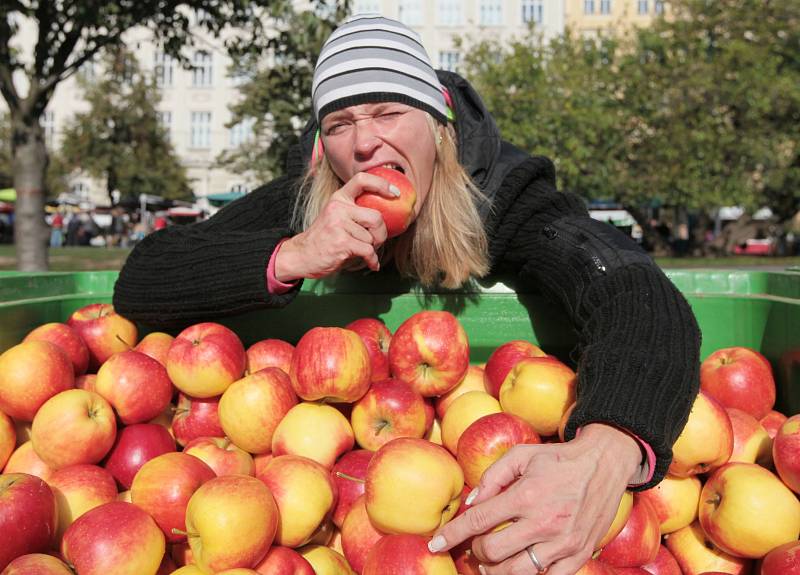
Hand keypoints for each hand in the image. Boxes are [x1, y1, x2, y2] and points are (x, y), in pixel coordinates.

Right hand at [274, 172, 397, 280]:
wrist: (302, 255)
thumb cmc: (325, 238)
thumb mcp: (336, 217)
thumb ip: (355, 212)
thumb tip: (387, 213)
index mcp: (338, 198)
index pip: (361, 180)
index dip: (381, 184)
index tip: (395, 193)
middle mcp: (338, 208)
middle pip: (376, 217)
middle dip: (381, 234)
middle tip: (375, 242)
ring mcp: (338, 225)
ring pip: (372, 238)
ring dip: (371, 249)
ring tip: (361, 252)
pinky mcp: (341, 242)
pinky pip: (368, 251)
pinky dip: (372, 260)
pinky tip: (371, 264)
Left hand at [428, 424, 642, 574]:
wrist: (605, 464)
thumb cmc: (558, 459)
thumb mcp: (522, 455)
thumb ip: (492, 477)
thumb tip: (470, 503)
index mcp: (526, 496)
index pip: (479, 522)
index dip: (452, 534)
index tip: (435, 543)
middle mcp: (544, 523)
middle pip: (493, 553)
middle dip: (476, 551)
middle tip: (476, 544)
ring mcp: (563, 543)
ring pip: (517, 573)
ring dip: (497, 570)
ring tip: (492, 560)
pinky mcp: (579, 555)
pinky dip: (528, 574)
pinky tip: (520, 563)